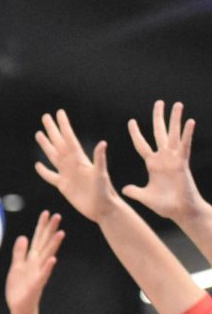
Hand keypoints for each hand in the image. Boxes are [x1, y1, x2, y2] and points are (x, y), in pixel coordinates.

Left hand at [5, 211, 62, 313]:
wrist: (20, 308)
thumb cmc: (19, 289)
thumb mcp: (15, 268)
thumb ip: (19, 253)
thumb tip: (23, 236)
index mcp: (31, 260)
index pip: (38, 240)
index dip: (41, 227)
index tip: (46, 213)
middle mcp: (37, 264)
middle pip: (44, 244)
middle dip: (50, 230)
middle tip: (57, 215)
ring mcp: (38, 274)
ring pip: (47, 256)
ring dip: (53, 245)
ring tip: (60, 233)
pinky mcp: (36, 285)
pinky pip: (43, 275)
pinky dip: (48, 267)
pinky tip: (53, 259)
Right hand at [34, 110, 118, 222]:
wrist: (103, 209)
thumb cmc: (105, 192)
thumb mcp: (101, 175)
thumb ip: (100, 159)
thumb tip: (102, 143)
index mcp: (80, 160)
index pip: (69, 139)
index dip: (63, 126)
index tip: (59, 113)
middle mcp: (73, 164)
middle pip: (59, 143)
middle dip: (52, 130)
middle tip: (45, 117)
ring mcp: (67, 174)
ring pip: (53, 156)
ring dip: (46, 145)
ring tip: (39, 134)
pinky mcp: (64, 186)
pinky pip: (51, 176)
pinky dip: (43, 171)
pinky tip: (38, 166)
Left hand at [123, 100, 201, 221]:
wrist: (180, 211)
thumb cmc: (165, 205)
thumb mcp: (144, 196)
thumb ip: (134, 191)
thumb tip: (123, 189)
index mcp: (152, 164)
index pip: (142, 145)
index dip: (136, 133)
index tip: (131, 121)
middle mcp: (163, 158)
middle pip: (159, 133)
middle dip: (159, 118)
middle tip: (158, 102)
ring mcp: (174, 159)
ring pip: (174, 135)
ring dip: (176, 120)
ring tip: (177, 104)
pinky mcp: (182, 164)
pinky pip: (185, 146)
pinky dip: (187, 134)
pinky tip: (190, 122)